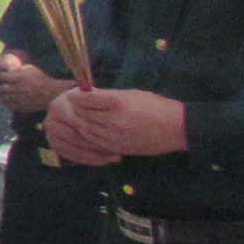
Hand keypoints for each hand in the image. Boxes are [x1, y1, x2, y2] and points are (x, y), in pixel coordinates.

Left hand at [0, 52, 68, 115]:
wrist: (50, 94)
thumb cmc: (40, 79)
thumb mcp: (28, 69)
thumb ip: (16, 69)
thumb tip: (6, 66)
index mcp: (14, 77)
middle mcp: (12, 88)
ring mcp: (14, 98)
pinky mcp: (16, 106)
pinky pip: (5, 104)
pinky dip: (3, 101)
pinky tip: (4, 98)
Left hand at [44, 87, 184, 164]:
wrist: (176, 128)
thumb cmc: (156, 106)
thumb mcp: (131, 94)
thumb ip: (107, 96)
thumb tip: (87, 94)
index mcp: (117, 103)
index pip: (86, 100)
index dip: (76, 98)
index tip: (72, 95)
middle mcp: (113, 120)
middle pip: (83, 117)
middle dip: (73, 112)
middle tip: (66, 108)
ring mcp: (115, 137)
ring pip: (86, 132)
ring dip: (77, 126)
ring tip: (72, 121)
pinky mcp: (118, 148)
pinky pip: (95, 145)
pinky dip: (87, 139)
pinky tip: (85, 134)